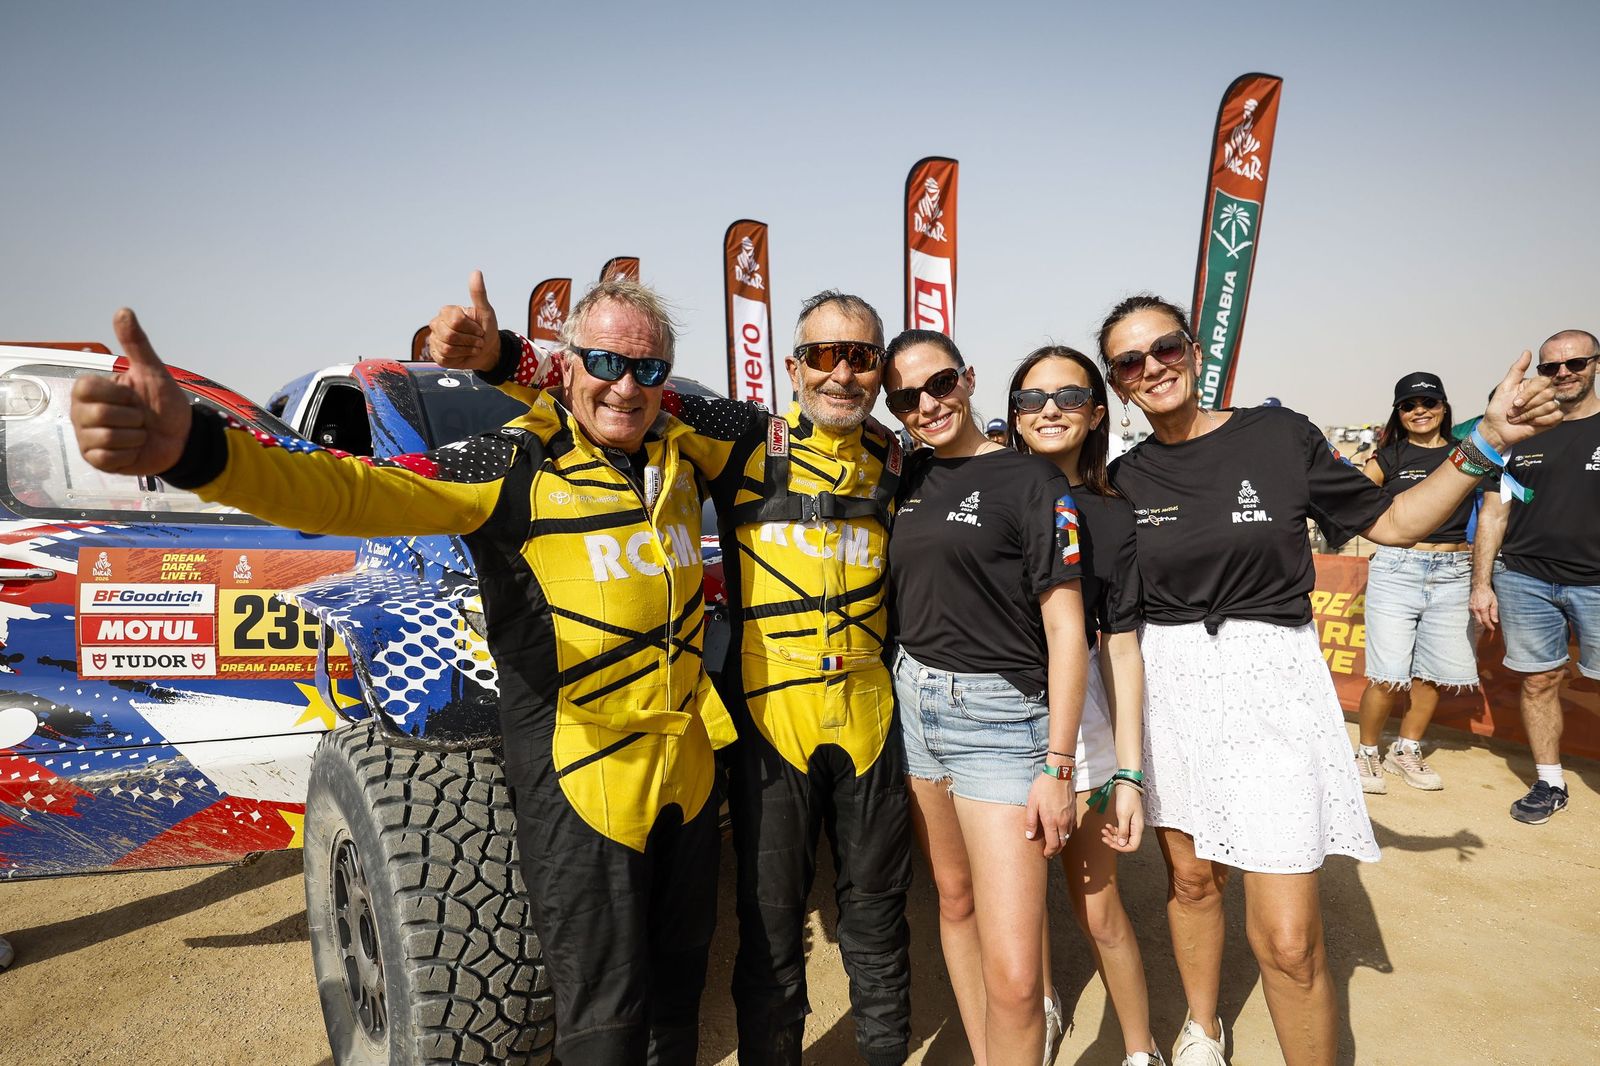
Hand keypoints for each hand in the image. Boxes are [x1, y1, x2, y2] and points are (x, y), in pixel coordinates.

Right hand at [71, 309, 191, 474]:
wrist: (182, 438)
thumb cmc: (165, 404)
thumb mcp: (153, 372)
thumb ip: (136, 344)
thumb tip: (124, 310)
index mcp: (89, 391)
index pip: (88, 388)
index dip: (119, 395)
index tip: (132, 396)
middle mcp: (81, 413)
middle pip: (99, 414)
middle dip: (132, 417)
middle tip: (140, 417)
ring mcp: (86, 438)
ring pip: (105, 437)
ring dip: (134, 436)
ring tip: (139, 433)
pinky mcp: (96, 460)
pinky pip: (107, 457)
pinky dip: (129, 452)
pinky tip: (134, 449)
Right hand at [428, 270, 500, 371]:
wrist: (488, 351)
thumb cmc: (486, 329)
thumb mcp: (486, 312)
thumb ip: (479, 294)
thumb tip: (476, 272)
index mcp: (447, 312)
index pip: (455, 320)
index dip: (471, 328)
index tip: (480, 330)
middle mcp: (437, 324)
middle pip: (449, 334)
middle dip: (469, 340)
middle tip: (478, 340)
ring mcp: (435, 339)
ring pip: (446, 347)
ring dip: (466, 350)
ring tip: (473, 347)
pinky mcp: (436, 354)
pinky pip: (444, 358)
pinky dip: (459, 358)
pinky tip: (464, 354)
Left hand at [1025, 773, 1076, 858]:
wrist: (1059, 774)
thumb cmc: (1043, 788)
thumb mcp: (1032, 803)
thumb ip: (1031, 821)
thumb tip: (1029, 836)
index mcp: (1051, 821)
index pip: (1053, 844)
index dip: (1049, 852)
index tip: (1045, 855)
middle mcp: (1063, 822)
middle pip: (1062, 843)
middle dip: (1056, 850)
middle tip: (1049, 853)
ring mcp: (1070, 817)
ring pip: (1068, 835)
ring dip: (1061, 842)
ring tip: (1054, 843)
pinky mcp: (1073, 811)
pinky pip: (1071, 827)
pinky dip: (1066, 832)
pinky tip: (1060, 830)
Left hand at [1101, 784, 1143, 852]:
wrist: (1127, 784)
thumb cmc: (1127, 798)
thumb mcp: (1123, 815)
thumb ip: (1123, 831)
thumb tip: (1122, 845)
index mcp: (1138, 828)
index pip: (1133, 846)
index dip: (1122, 848)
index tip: (1111, 844)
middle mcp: (1136, 828)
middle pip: (1126, 842)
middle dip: (1114, 841)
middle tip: (1103, 837)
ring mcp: (1131, 824)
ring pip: (1122, 836)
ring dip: (1112, 835)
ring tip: (1103, 830)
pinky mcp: (1126, 819)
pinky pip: (1120, 829)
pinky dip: (1113, 829)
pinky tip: (1107, 825)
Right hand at [1469, 585, 1497, 633]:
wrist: (1479, 586)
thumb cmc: (1488, 593)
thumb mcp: (1494, 602)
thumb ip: (1494, 612)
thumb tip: (1495, 621)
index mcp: (1482, 609)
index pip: (1485, 621)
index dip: (1489, 626)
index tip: (1493, 629)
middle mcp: (1475, 610)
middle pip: (1479, 622)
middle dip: (1485, 626)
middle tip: (1490, 628)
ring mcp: (1471, 608)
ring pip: (1476, 619)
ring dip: (1481, 622)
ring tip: (1486, 624)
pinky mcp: (1469, 607)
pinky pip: (1473, 615)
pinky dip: (1478, 618)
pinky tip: (1481, 618)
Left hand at [1479, 351, 1562, 451]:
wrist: (1496, 429)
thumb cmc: (1498, 408)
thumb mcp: (1505, 386)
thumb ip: (1517, 369)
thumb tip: (1527, 351)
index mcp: (1534, 384)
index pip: (1543, 382)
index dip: (1529, 394)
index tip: (1515, 402)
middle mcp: (1544, 394)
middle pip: (1548, 394)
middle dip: (1528, 406)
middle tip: (1514, 411)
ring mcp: (1549, 407)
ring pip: (1551, 406)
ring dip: (1530, 415)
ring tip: (1519, 418)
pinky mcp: (1553, 420)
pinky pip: (1556, 417)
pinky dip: (1540, 422)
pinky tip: (1530, 423)